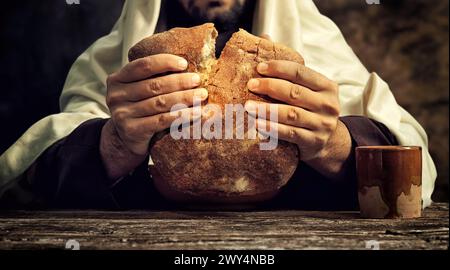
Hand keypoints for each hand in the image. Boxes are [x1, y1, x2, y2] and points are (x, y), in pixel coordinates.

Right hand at [100, 54, 207, 178]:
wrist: (127, 139)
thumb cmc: (140, 108)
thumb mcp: (138, 89)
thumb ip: (153, 76)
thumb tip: (186, 64)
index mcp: (117, 79)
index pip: (143, 66)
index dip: (164, 62)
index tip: (184, 63)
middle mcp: (116, 96)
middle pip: (154, 85)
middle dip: (179, 81)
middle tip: (197, 80)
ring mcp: (123, 114)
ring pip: (160, 103)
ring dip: (184, 98)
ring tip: (201, 95)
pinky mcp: (132, 130)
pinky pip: (162, 120)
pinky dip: (182, 115)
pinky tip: (197, 113)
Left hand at [245, 60, 351, 178]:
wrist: (330, 141)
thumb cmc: (312, 110)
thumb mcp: (313, 93)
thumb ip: (296, 81)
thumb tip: (261, 67)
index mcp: (327, 87)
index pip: (301, 73)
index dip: (279, 68)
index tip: (259, 68)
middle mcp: (327, 105)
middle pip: (295, 92)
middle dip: (270, 86)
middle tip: (251, 85)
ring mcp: (322, 124)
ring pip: (291, 114)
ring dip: (267, 109)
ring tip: (249, 106)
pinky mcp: (314, 141)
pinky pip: (290, 133)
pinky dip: (272, 127)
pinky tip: (258, 123)